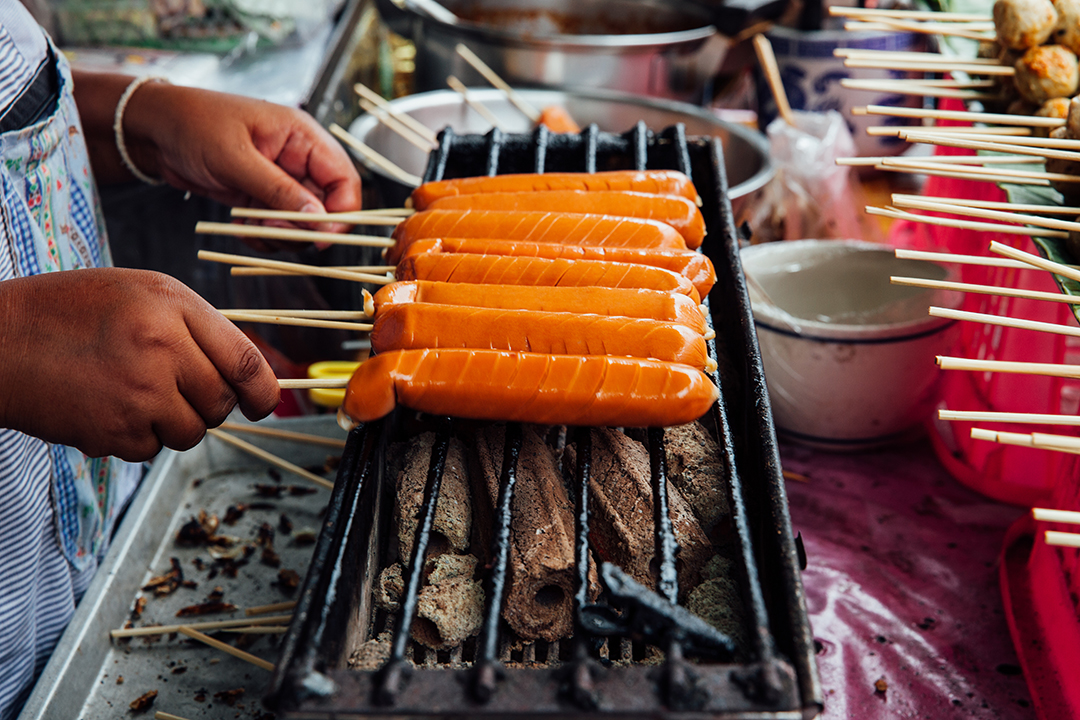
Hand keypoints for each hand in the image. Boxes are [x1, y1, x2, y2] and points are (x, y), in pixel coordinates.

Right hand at [0, 268, 279, 460]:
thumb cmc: (70, 311)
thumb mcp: (142, 293)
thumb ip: (198, 328)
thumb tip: (247, 377)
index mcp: (173, 307)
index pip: (246, 363)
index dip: (264, 392)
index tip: (263, 404)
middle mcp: (162, 348)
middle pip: (221, 404)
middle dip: (207, 404)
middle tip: (172, 387)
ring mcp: (138, 394)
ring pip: (191, 432)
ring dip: (172, 423)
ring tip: (132, 392)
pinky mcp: (114, 432)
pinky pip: (152, 449)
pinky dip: (136, 436)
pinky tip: (106, 406)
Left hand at [71, 72, 362, 244]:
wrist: (155, 129)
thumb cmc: (194, 125)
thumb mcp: (237, 158)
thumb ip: (279, 190)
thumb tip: (318, 218)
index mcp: (303, 137)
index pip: (345, 181)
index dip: (340, 214)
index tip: (319, 239)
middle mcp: (299, 159)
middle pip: (326, 207)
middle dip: (302, 229)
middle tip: (271, 232)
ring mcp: (282, 180)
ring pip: (302, 223)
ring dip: (281, 236)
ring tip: (250, 228)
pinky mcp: (263, 197)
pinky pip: (278, 227)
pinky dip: (263, 236)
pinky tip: (240, 227)